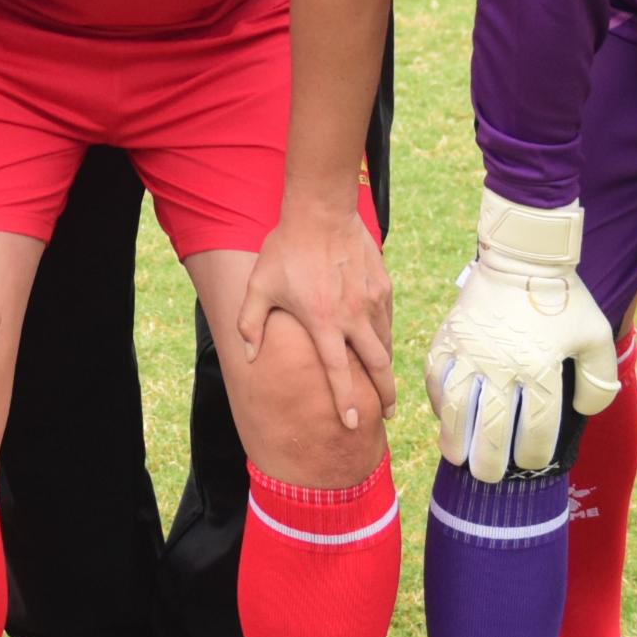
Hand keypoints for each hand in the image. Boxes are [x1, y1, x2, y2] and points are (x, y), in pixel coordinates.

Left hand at [241, 194, 397, 437]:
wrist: (321, 212)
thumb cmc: (286, 249)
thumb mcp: (259, 285)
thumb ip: (250, 323)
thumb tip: (249, 356)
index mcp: (323, 322)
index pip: (338, 373)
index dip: (346, 402)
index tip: (352, 424)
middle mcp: (353, 317)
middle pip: (377, 366)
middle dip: (385, 395)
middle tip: (387, 414)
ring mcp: (372, 301)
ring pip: (386, 344)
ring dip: (386, 368)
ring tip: (386, 385)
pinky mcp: (383, 286)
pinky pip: (387, 320)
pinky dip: (385, 337)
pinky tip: (380, 344)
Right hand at [421, 193, 616, 481]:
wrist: (524, 255)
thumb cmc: (564, 299)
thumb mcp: (596, 335)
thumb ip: (599, 380)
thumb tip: (581, 413)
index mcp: (541, 367)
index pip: (535, 428)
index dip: (532, 454)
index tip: (532, 462)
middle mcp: (503, 365)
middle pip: (490, 428)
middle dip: (490, 460)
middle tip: (490, 474)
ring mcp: (470, 352)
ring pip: (456, 409)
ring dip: (455, 439)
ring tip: (459, 457)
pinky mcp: (448, 338)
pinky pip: (436, 378)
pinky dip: (438, 402)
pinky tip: (445, 417)